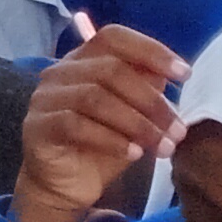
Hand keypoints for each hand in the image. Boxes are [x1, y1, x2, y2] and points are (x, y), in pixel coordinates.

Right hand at [15, 22, 184, 221]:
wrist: (64, 184)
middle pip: (110, 70)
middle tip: (178, 131)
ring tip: (162, 148)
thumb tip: (170, 74)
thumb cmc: (102, 144)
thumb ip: (145, 90)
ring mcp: (45, 98)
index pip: (114, 37)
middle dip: (152, 102)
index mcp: (84, 61)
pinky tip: (133, 154)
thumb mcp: (132, 115)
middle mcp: (60, 72)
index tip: (184, 75)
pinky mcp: (37, 127)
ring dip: (137, 124)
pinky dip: (111, 140)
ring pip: (95, 97)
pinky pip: (76, 125)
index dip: (151, 51)